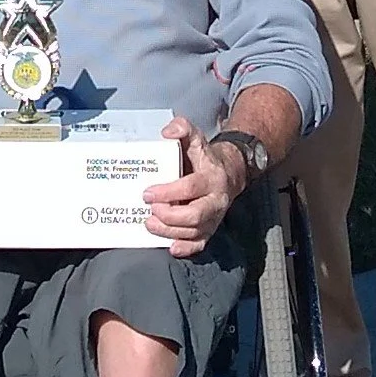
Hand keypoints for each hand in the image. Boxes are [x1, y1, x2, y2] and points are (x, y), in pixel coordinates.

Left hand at [142, 116, 245, 257]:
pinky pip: (199, 245)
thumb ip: (181, 127)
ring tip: (149, 223)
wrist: (228, 173)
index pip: (190, 187)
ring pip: (193, 232)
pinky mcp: (209, 230)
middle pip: (194, 215)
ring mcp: (214, 218)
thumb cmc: (203, 157)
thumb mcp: (194, 137)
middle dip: (168, 215)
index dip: (168, 192)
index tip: (147, 193)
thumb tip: (166, 133)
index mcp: (212, 177)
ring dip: (169, 231)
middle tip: (149, 209)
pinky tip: (170, 246)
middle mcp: (216, 200)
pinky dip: (185, 249)